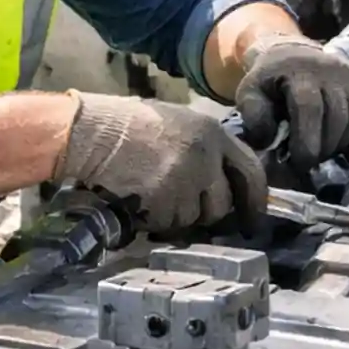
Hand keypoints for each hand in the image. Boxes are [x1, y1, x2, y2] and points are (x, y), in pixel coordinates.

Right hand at [59, 92, 268, 241]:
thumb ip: (208, 149)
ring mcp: (186, 180)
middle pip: (222, 204)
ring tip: (151, 192)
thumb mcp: (180, 123)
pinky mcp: (164, 200)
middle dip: (205, 212)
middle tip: (179, 202)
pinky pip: (167, 224)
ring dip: (175, 215)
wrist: (93, 132)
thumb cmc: (131, 125)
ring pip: (193, 218)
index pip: (251, 171)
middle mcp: (206, 157)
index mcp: (214, 133)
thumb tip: (224, 183)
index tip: (253, 221)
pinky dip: (154, 220)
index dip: (255, 200)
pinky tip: (138, 199)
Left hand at [235, 38, 348, 169]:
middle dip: (322, 148)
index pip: (309, 108)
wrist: (294, 54)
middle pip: (335, 118)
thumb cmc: (270, 81)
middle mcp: (332, 69)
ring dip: (336, 144)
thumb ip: (255, 118)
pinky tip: (332, 138)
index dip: (306, 141)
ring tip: (318, 150)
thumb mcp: (251, 94)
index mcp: (299, 70)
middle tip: (307, 161)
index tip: (298, 163)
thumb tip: (269, 141)